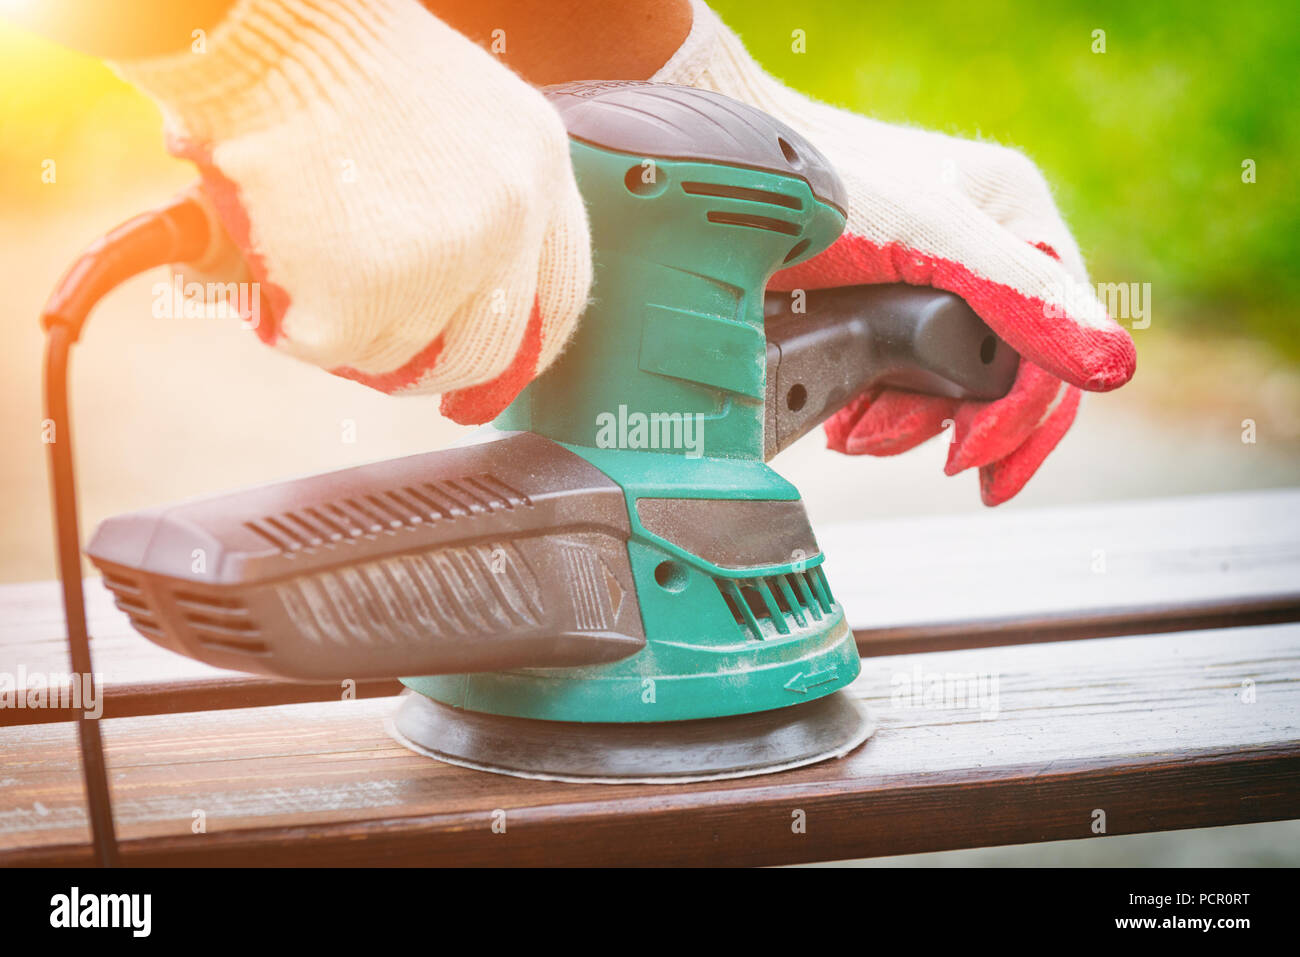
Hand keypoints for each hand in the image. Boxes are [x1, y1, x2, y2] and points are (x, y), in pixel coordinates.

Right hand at [113, 0, 590, 423]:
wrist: (272, 32)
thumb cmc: (343, 57)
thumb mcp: (462, 109)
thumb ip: (483, 189)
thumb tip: (475, 282)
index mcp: (540, 164)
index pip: (561, 292)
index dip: (527, 344)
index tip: (495, 368)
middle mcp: (509, 220)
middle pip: (488, 346)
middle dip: (436, 367)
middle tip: (392, 361)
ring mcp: (444, 262)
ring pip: (406, 352)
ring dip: (358, 339)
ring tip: (313, 288)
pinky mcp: (367, 291)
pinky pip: (339, 349)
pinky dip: (302, 332)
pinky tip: (284, 293)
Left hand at [655, 1, 1135, 502]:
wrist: (719, 178)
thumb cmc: (816, 187)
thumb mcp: (923, 238)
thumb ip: (1017, 295)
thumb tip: (1113, 366)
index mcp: (1017, 221)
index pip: (1059, 343)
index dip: (1026, 417)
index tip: (972, 464)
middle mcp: (986, 252)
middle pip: (1008, 373)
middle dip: (961, 425)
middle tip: (919, 453)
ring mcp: (935, 283)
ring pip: (954, 386)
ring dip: (909, 424)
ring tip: (858, 430)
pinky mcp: (886, 309)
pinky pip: (908, 380)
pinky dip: (880, 411)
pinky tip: (847, 418)